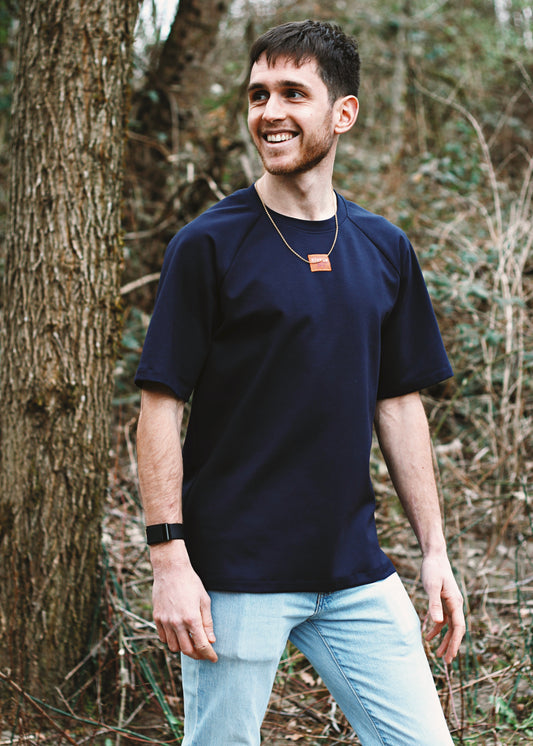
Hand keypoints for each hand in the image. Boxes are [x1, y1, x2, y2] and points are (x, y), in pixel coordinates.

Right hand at [150, 544, 217, 661]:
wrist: (171, 570)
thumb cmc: (191, 583)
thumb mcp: (204, 600)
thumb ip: (207, 622)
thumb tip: (211, 640)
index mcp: (191, 618)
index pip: (201, 645)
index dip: (209, 654)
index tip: (213, 658)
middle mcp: (177, 623)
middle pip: (187, 650)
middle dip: (197, 654)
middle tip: (203, 652)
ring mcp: (165, 621)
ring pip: (173, 647)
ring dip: (183, 648)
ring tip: (191, 642)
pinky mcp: (157, 618)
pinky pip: (163, 638)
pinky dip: (171, 640)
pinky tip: (178, 635)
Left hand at [421, 552, 464, 663]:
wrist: (434, 556)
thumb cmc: (433, 569)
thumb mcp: (431, 586)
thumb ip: (434, 604)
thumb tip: (438, 622)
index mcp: (455, 602)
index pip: (459, 627)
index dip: (456, 642)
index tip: (451, 655)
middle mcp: (455, 604)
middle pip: (456, 630)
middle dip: (451, 646)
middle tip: (446, 662)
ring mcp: (450, 603)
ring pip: (449, 627)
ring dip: (444, 640)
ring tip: (437, 655)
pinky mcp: (443, 601)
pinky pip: (442, 619)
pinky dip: (436, 629)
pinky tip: (428, 636)